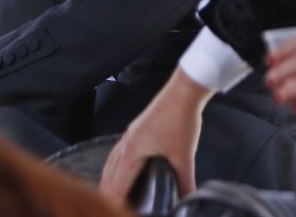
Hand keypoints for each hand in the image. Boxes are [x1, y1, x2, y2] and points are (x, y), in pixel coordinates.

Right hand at [99, 70, 207, 200]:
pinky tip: (121, 169)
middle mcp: (125, 145)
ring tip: (109, 198)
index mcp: (131, 153)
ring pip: (110, 165)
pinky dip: (114, 168)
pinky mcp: (135, 130)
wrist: (183, 91)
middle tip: (109, 210)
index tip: (112, 213)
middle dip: (107, 196)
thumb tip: (189, 201)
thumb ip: (185, 183)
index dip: (113, 205)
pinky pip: (117, 154)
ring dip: (109, 182)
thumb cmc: (181, 119)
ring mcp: (128, 136)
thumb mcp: (184, 157)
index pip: (115, 188)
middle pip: (108, 178)